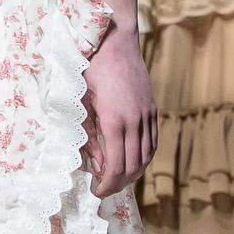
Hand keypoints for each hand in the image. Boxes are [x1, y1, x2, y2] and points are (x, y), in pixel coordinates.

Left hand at [81, 21, 155, 196]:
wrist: (113, 42)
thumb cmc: (89, 71)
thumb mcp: (81, 106)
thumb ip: (89, 138)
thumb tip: (97, 164)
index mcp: (114, 122)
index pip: (115, 167)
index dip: (107, 185)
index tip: (97, 192)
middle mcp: (135, 120)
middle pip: (133, 166)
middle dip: (119, 184)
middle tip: (105, 190)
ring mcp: (147, 114)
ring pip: (147, 156)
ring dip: (133, 173)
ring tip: (118, 179)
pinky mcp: (152, 108)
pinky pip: (152, 141)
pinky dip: (144, 156)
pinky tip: (132, 160)